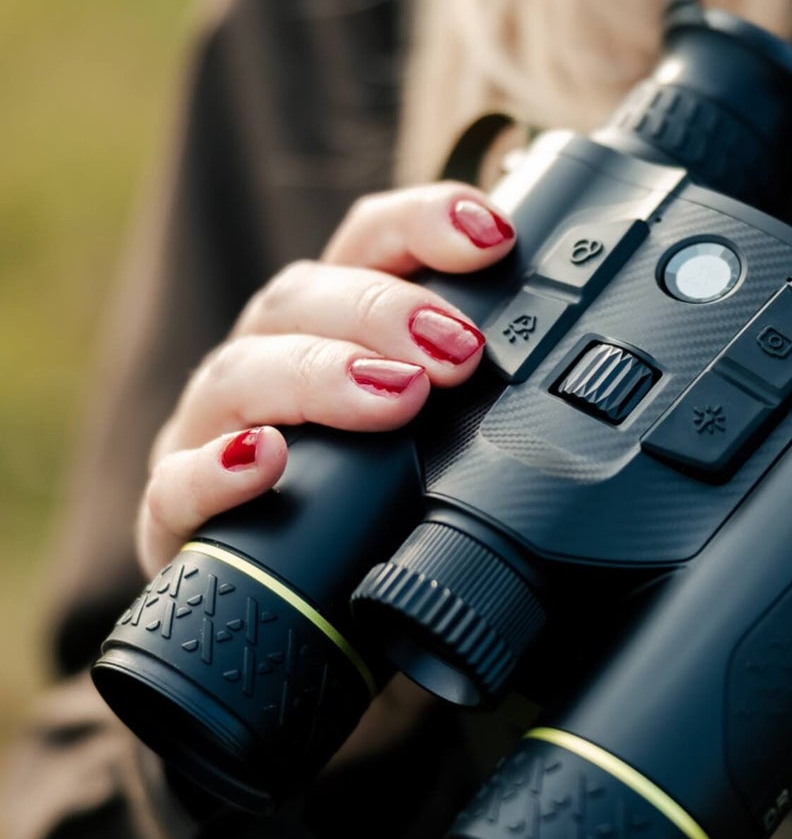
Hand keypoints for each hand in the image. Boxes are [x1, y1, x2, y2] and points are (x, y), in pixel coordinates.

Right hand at [136, 182, 514, 576]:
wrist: (297, 614)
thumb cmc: (378, 514)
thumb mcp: (440, 448)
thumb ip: (482, 405)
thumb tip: (571, 384)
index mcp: (332, 330)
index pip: (368, 245)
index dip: (425, 224)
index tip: (493, 238)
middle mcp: (267, 364)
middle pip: (300, 297)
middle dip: (383, 310)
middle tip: (457, 352)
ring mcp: (211, 435)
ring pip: (238, 374)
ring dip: (319, 373)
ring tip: (395, 399)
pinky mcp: (176, 515)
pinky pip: (174, 484)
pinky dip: (216, 469)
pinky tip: (266, 462)